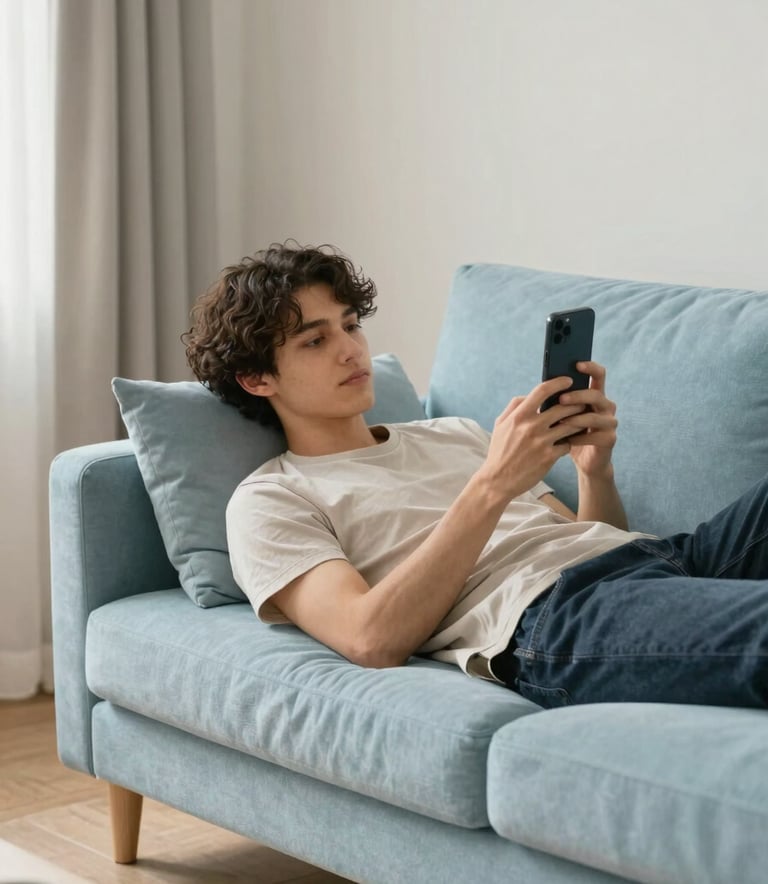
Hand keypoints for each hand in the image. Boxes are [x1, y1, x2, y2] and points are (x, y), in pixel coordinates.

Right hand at [483, 376, 588, 498]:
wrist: (498, 480)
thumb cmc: (499, 450)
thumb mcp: (500, 424)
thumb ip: (515, 406)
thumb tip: (530, 395)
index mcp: (519, 416)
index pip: (542, 390)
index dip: (558, 383)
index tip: (568, 380)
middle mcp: (531, 427)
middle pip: (562, 407)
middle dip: (576, 402)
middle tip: (583, 401)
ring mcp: (541, 442)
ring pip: (569, 425)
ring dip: (578, 421)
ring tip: (581, 420)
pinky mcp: (549, 457)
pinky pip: (567, 444)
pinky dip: (569, 442)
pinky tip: (568, 442)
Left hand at [549, 361, 617, 478]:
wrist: (584, 461)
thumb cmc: (568, 434)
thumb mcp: (561, 415)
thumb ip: (556, 401)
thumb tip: (539, 387)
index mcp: (595, 396)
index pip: (598, 375)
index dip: (590, 367)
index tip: (576, 364)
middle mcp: (607, 406)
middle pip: (596, 394)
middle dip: (578, 395)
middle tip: (561, 398)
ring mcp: (610, 423)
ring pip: (595, 416)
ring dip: (576, 418)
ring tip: (560, 422)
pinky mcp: (610, 439)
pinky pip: (595, 436)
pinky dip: (578, 437)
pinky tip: (566, 440)